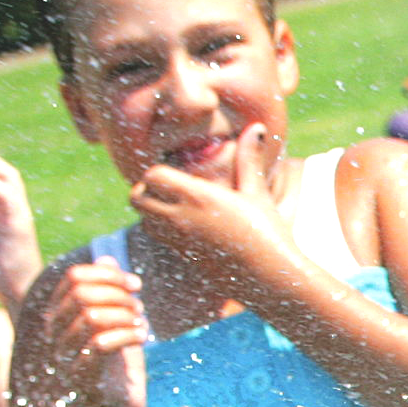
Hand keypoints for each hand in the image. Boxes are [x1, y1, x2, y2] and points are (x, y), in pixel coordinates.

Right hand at [30, 261, 146, 406]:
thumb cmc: (116, 368)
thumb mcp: (115, 324)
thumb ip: (110, 293)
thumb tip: (106, 255)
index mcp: (59, 317)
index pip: (73, 278)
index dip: (107, 273)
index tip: (135, 284)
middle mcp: (55, 334)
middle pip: (81, 293)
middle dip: (118, 293)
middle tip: (139, 305)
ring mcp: (65, 356)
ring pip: (90, 316)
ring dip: (124, 314)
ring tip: (141, 322)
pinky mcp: (81, 377)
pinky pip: (101, 344)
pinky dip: (127, 335)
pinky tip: (142, 337)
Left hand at [127, 122, 302, 305]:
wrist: (271, 279)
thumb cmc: (269, 232)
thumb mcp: (257, 193)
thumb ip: (249, 158)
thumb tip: (257, 127)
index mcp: (197, 197)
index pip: (152, 176)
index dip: (159, 173)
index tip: (178, 175)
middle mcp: (181, 218)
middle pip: (136, 197)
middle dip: (147, 191)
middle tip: (169, 190)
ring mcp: (179, 241)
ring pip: (143, 219)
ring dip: (152, 211)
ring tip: (178, 207)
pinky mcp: (184, 258)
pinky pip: (158, 239)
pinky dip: (163, 230)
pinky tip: (189, 227)